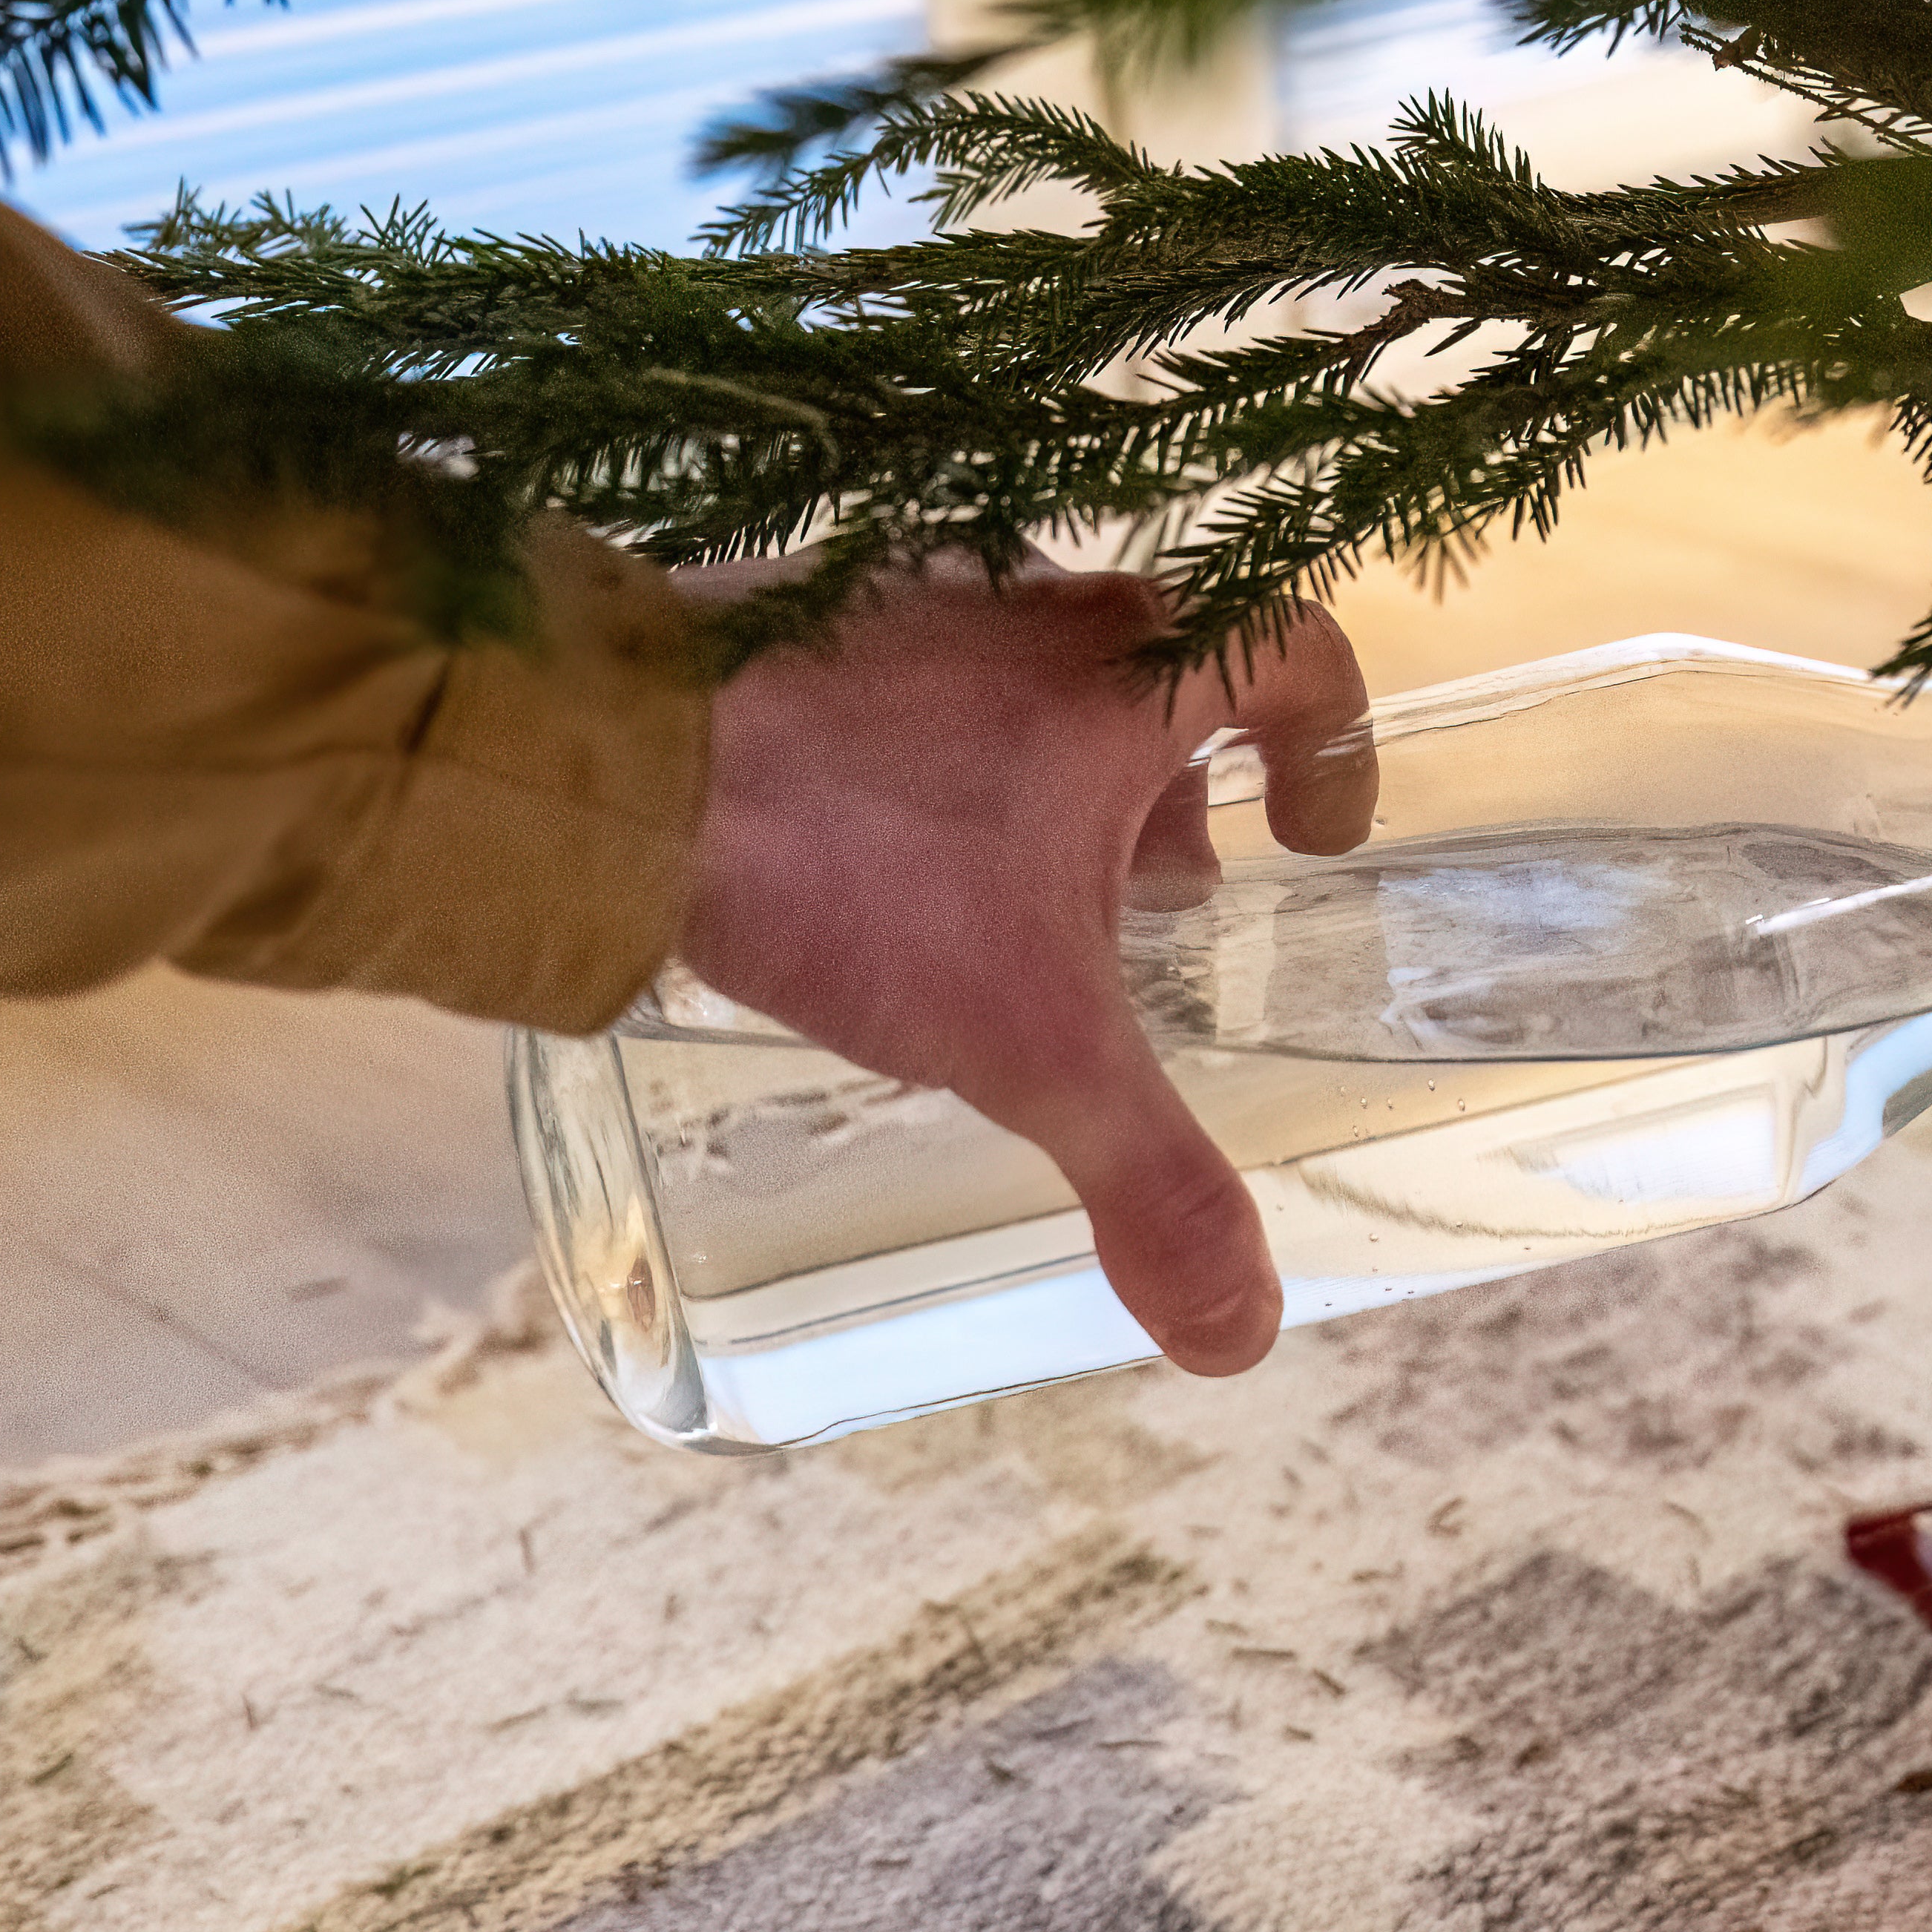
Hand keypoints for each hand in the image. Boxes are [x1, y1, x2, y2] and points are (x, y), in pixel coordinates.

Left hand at [672, 558, 1373, 1374]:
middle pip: (1157, 678)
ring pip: (1025, 684)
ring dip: (1052, 789)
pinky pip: (907, 688)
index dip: (1330, 738)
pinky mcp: (786, 621)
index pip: (1293, 649)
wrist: (601, 765)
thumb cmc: (850, 869)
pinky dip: (932, 770)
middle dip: (1174, 799)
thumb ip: (1148, 1182)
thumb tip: (1242, 1330)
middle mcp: (1025, 605)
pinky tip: (879, 876)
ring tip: (1016, 914)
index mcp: (1123, 669)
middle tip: (1160, 910)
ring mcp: (898, 602)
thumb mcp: (1028, 1044)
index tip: (1313, 832)